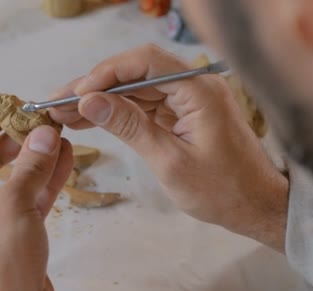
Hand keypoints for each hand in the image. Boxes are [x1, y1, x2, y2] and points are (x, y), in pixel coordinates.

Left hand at [0, 110, 72, 290]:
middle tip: (33, 124)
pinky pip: (27, 202)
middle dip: (8, 143)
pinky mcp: (13, 240)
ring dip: (32, 161)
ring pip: (10, 183)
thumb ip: (30, 166)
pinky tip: (64, 161)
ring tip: (56, 137)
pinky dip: (44, 183)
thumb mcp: (13, 204)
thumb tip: (45, 134)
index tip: (1, 109)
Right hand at [50, 44, 288, 250]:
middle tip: (56, 103)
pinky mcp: (182, 113)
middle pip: (135, 72)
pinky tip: (88, 120)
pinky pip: (143, 105)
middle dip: (94, 87)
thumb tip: (89, 101)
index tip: (76, 94)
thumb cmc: (221, 190)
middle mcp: (194, 85)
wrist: (256, 206)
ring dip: (100, 100)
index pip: (145, 62)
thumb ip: (129, 126)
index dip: (105, 73)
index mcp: (198, 90)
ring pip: (135, 89)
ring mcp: (188, 99)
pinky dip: (116, 113)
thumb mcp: (169, 161)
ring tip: (63, 114)